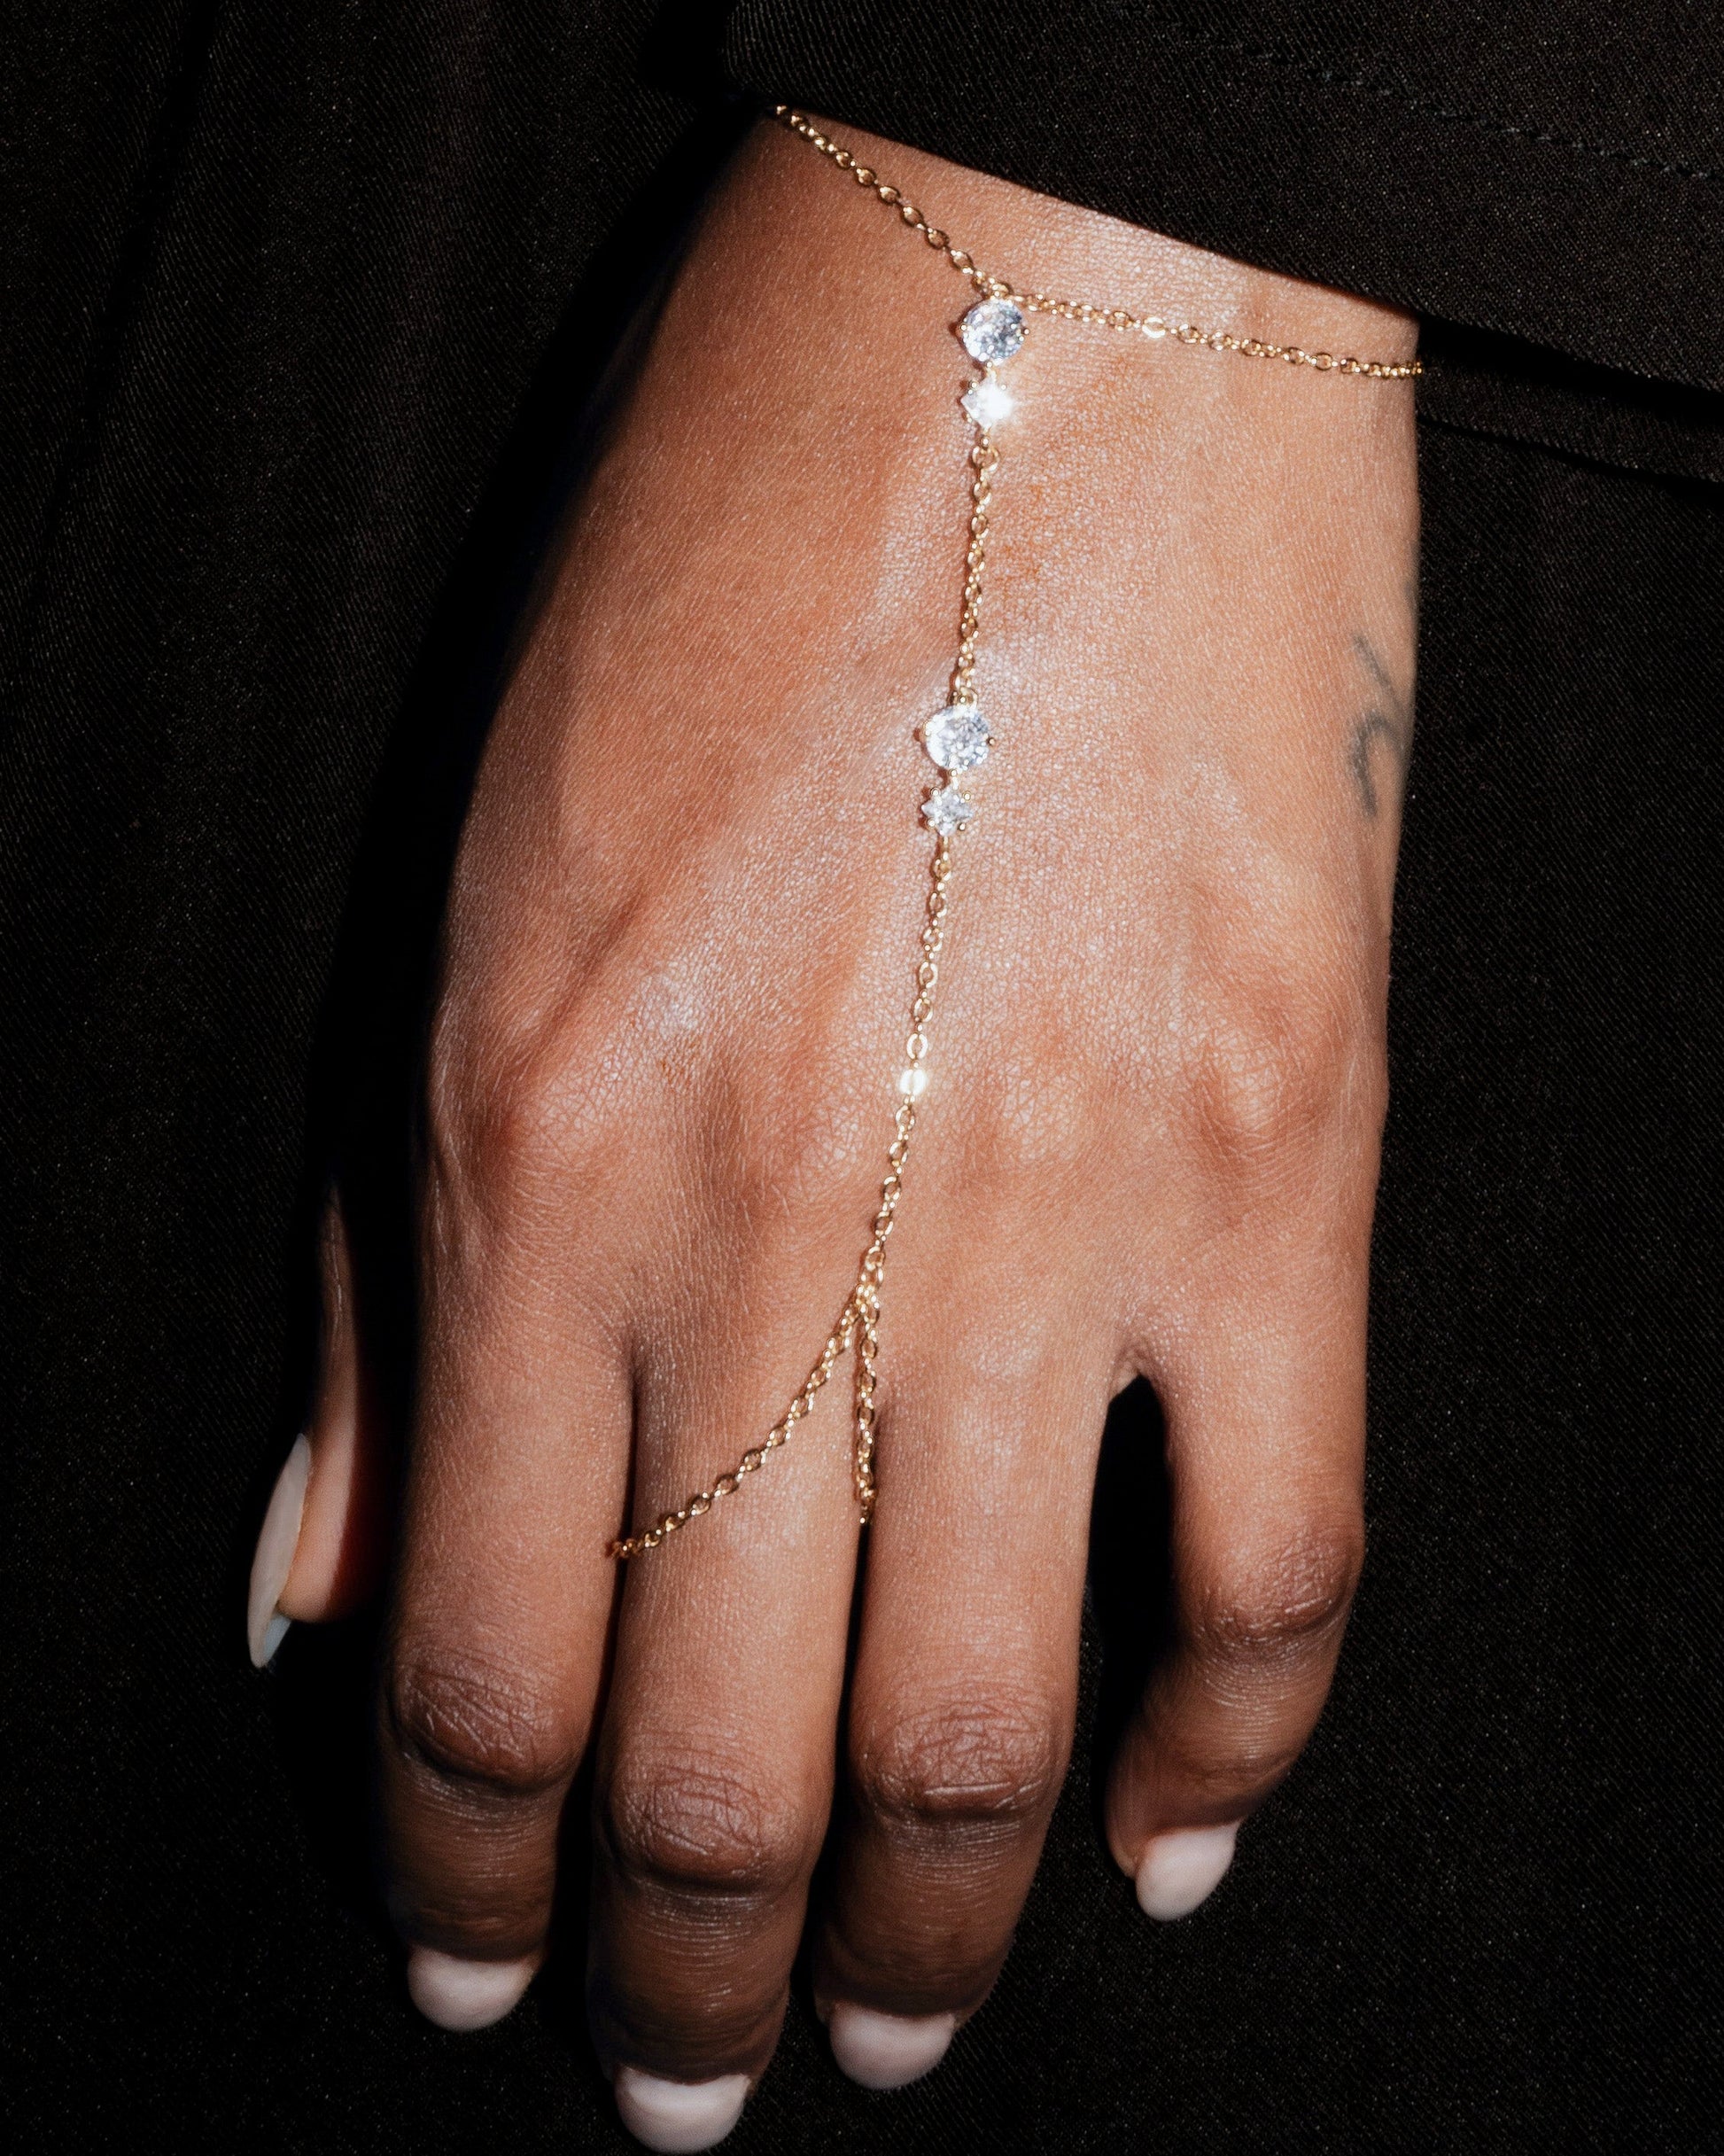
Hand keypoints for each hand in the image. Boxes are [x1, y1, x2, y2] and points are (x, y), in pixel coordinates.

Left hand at [251, 115, 1416, 2148]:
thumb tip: (332, 1576)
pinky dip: (1224, 1758)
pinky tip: (1162, 1845)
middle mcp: (779, 1241)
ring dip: (922, 1935)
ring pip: (980, 1730)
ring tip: (887, 2024)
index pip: (481, 1661)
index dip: (473, 1872)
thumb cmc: (728, 592)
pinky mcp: (1281, 1173)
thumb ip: (393, 1276)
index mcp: (537, 1166)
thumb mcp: (471, 906)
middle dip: (684, 1982)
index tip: (486, 1968)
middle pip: (718, 1761)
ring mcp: (1054, 1222)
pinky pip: (1275, 1570)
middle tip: (693, 2085)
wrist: (1038, 345)